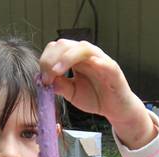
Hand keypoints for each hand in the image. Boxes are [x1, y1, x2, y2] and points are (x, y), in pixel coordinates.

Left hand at [39, 39, 154, 148]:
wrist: (116, 109)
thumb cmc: (96, 98)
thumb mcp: (72, 93)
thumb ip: (60, 86)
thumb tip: (44, 80)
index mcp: (75, 58)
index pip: (56, 48)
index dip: (46, 60)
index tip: (42, 78)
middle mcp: (86, 55)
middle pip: (65, 44)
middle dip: (52, 58)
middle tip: (47, 76)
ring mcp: (100, 59)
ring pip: (81, 47)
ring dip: (66, 57)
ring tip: (56, 72)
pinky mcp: (112, 68)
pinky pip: (101, 60)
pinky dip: (90, 61)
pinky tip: (78, 70)